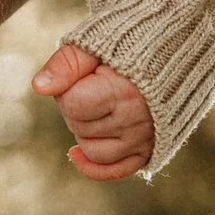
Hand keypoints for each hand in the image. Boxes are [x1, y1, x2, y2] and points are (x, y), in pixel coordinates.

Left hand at [31, 41, 153, 181]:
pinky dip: (93, 166)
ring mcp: (144, 138)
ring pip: (92, 151)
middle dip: (76, 106)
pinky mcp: (150, 149)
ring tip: (98, 104)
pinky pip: (115, 170)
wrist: (175, 50)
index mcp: (123, 92)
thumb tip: (39, 87)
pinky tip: (76, 153)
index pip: (72, 104)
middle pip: (78, 127)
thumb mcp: (94, 43)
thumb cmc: (130, 43)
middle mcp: (136, 121)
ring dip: (85, 129)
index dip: (67, 88)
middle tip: (93, 84)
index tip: (83, 74)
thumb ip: (66, 64)